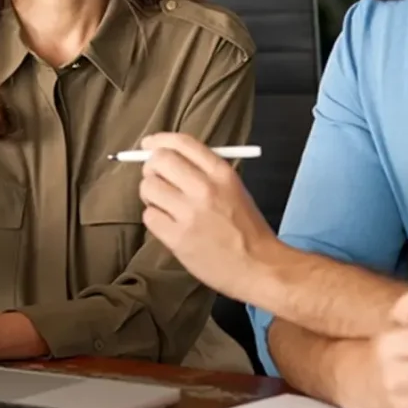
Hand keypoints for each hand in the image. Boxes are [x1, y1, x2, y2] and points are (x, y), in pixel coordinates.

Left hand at [137, 132, 275, 300]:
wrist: (259, 267)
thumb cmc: (246, 228)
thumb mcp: (234, 189)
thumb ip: (203, 172)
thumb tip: (166, 157)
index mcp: (221, 173)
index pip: (182, 143)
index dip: (159, 140)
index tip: (148, 144)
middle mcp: (204, 188)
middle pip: (159, 161)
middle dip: (151, 167)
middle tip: (156, 178)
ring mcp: (189, 213)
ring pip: (148, 188)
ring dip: (151, 195)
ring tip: (165, 205)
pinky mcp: (177, 238)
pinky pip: (149, 216)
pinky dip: (155, 218)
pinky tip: (169, 224)